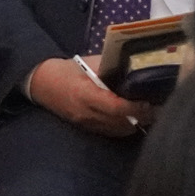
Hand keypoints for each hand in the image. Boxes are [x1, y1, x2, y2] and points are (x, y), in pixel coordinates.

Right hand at [27, 58, 143, 136]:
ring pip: (119, 130)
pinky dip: (125, 126)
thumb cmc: (64, 70)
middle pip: (121, 122)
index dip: (135, 107)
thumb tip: (135, 69)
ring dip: (135, 123)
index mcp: (84, 94)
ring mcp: (86, 123)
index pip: (116, 107)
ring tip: (146, 112)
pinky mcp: (87, 128)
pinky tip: (132, 117)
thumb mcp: (86, 63)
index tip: (148, 100)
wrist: (39, 83)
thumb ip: (110, 68)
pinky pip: (112, 132)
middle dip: (141, 117)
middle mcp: (86, 113)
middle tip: (155, 106)